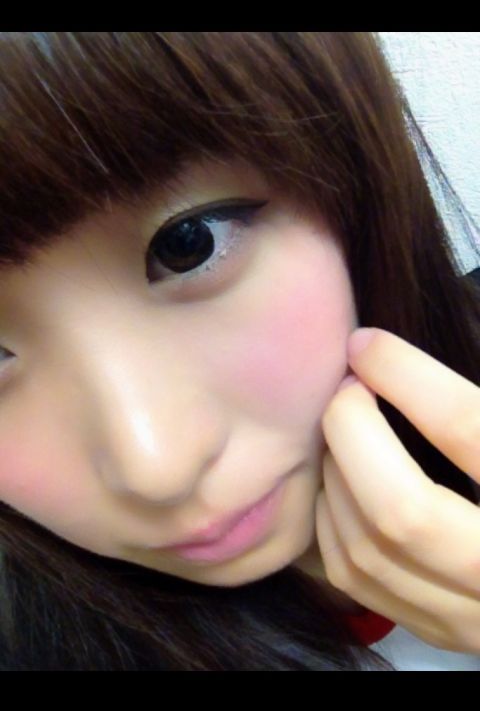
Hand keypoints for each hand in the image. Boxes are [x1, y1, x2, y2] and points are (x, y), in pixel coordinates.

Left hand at [316, 327, 479, 652]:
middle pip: (401, 512)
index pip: (468, 432)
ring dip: (335, 472)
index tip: (367, 345)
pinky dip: (331, 517)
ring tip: (343, 427)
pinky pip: (354, 577)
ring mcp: (474, 619)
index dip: (407, 377)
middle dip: (353, 432)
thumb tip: (395, 357)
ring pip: (366, 550)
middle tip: (349, 389)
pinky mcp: (441, 632)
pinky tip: (342, 478)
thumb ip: (469, 412)